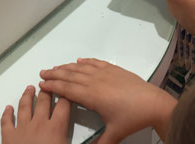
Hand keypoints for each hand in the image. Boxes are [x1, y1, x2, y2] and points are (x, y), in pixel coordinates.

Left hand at [1, 85, 70, 143]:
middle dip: (47, 90)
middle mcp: (39, 124)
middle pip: (43, 101)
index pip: (63, 105)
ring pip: (24, 106)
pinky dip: (6, 113)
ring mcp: (22, 128)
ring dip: (27, 96)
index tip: (67, 89)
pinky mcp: (8, 136)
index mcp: (55, 128)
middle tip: (48, 84)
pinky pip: (6, 121)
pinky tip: (7, 108)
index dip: (66, 95)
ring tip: (29, 88)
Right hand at [40, 58, 176, 143]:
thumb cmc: (132, 118)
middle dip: (55, 74)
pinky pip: (96, 62)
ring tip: (56, 67)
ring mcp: (105, 73)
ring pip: (81, 68)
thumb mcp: (114, 134)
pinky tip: (80, 60)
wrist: (153, 103)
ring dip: (67, 66)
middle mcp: (95, 81)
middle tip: (43, 72)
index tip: (42, 83)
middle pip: (70, 75)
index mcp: (92, 96)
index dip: (53, 86)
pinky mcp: (115, 69)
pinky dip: (86, 61)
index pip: (67, 89)